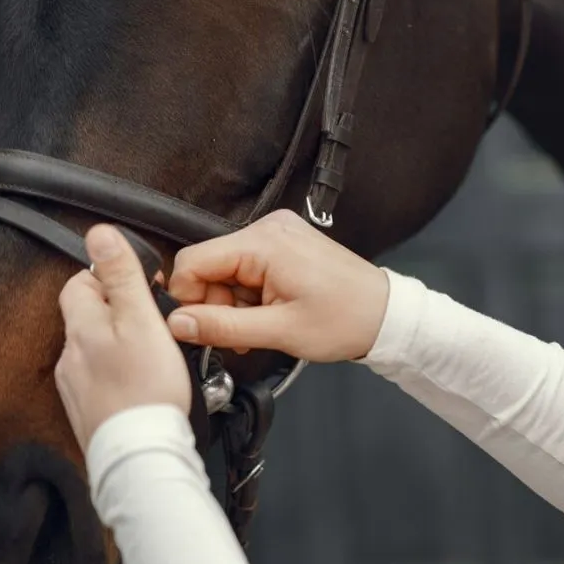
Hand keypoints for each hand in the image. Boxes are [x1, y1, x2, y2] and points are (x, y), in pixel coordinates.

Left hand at [55, 225, 191, 451]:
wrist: (142, 452)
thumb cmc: (147, 389)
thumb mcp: (142, 320)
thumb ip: (121, 276)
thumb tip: (99, 233)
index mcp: (82, 326)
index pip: (79, 282)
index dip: (109, 279)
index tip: (140, 289)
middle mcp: (70, 354)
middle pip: (87, 315)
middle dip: (117, 312)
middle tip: (152, 322)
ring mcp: (75, 383)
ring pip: (95, 347)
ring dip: (119, 343)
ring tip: (152, 354)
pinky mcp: (87, 408)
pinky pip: (100, 377)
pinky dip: (118, 373)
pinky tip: (141, 382)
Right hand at [165, 210, 389, 363]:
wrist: (385, 315)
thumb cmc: (344, 320)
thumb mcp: (278, 331)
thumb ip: (221, 326)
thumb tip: (177, 324)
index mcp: (264, 242)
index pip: (192, 261)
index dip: (186, 298)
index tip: (197, 327)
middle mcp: (268, 229)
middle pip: (208, 265)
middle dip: (215, 304)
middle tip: (238, 334)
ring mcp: (278, 234)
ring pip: (226, 270)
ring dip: (233, 304)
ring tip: (260, 327)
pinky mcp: (285, 244)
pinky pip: (247, 268)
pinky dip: (249, 295)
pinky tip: (267, 313)